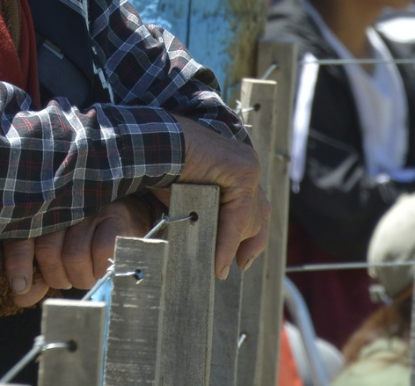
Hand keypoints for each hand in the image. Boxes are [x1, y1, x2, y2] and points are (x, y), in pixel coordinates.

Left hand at [3, 196, 151, 307]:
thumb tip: (21, 296)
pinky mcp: (113, 218)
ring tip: (89, 273)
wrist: (127, 218)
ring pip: (74, 256)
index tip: (20, 286)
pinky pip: (101, 251)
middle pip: (48, 252)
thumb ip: (37, 275)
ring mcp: (88, 212)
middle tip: (70, 277)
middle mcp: (61, 209)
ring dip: (82, 276)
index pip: (21, 239)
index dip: (18, 263)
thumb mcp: (58, 257)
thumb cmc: (86, 241)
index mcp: (41, 217)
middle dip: (58, 276)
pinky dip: (100, 268)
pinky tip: (103, 267)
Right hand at [172, 116, 266, 279]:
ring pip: (250, 218)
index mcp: (239, 168)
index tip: (243, 261)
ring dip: (234, 246)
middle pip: (258, 214)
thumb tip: (212, 244)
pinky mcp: (243, 172)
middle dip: (249, 244)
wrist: (156, 147)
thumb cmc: (167, 170)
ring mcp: (248, 166)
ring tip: (221, 268)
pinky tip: (218, 261)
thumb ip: (210, 215)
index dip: (252, 238)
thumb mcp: (195, 199)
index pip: (255, 208)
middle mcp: (248, 165)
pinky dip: (228, 242)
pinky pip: (238, 216)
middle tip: (237, 267)